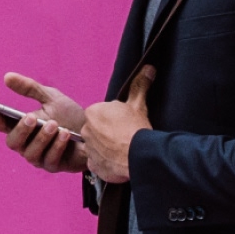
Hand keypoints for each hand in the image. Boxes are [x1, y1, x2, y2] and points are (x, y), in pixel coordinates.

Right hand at [0, 73, 84, 172]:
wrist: (94, 132)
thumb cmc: (69, 116)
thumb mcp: (51, 97)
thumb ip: (30, 88)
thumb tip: (7, 76)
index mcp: (22, 127)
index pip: (3, 126)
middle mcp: (26, 144)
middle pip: (13, 142)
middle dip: (21, 130)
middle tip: (30, 117)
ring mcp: (39, 157)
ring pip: (30, 153)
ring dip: (41, 138)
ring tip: (53, 124)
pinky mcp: (53, 166)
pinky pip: (50, 160)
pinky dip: (57, 146)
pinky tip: (65, 134)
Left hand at [81, 64, 155, 183]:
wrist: (138, 155)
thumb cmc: (136, 128)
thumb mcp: (138, 104)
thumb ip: (140, 85)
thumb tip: (148, 68)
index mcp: (93, 112)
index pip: (102, 114)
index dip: (114, 119)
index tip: (124, 124)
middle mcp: (86, 130)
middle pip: (97, 129)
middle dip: (108, 133)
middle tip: (124, 136)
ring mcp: (88, 149)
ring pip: (97, 146)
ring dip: (106, 148)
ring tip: (122, 149)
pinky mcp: (92, 165)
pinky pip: (98, 162)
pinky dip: (106, 162)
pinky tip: (118, 160)